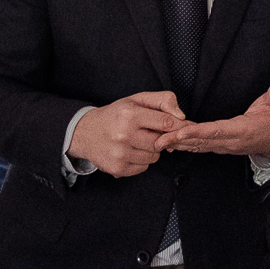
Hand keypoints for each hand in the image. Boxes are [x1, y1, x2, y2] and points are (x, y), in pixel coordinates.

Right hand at [69, 92, 183, 177]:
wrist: (85, 132)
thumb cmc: (115, 115)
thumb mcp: (136, 100)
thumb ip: (162, 100)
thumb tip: (181, 116)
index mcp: (130, 115)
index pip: (166, 123)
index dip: (178, 126)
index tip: (184, 128)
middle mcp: (124, 135)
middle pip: (161, 143)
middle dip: (160, 138)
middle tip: (148, 132)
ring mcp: (120, 154)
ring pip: (154, 157)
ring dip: (151, 150)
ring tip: (137, 141)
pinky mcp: (118, 168)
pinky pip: (144, 167)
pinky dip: (141, 161)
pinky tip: (130, 151)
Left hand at [156, 82, 269, 160]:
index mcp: (241, 130)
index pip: (216, 131)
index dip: (197, 132)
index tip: (180, 132)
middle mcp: (229, 141)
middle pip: (200, 141)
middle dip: (179, 141)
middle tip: (157, 139)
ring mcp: (223, 146)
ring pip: (197, 146)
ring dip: (177, 145)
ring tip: (157, 142)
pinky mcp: (218, 146)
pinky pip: (198, 147)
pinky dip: (183, 146)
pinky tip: (168, 143)